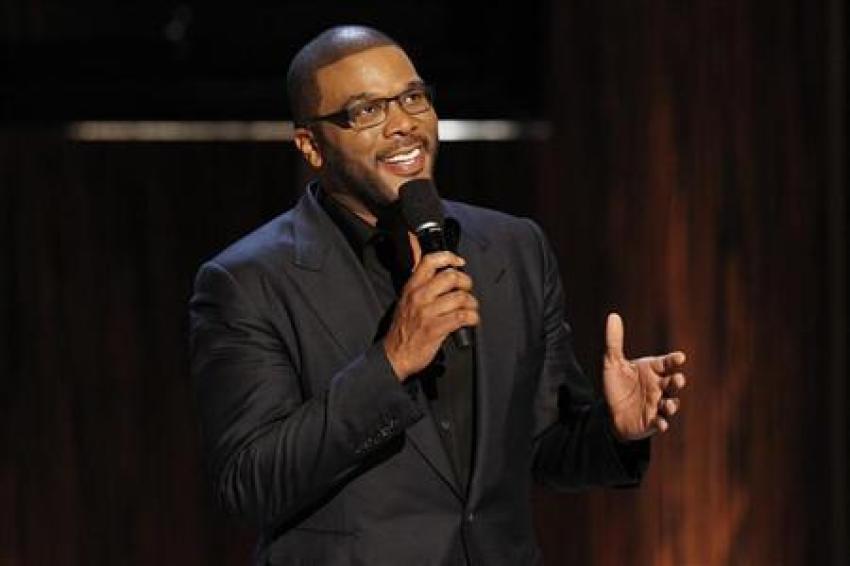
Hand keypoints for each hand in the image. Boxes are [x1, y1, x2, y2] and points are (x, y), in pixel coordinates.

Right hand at [383, 252, 479, 380]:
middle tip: (467, 290)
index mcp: (411, 287)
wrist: (394, 355)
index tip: (460, 263)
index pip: (430, 261)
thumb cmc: (404, 328)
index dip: (449, 257)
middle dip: (466, 282)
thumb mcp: (406, 299)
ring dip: (472, 303)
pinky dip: (473, 318)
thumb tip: (435, 266)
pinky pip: (462, 317)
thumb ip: (420, 284)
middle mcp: (419, 296)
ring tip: (471, 308)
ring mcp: (427, 313)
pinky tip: (472, 320)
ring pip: (460, 297)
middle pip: (451, 277)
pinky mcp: (435, 329)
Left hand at [602, 313, 686, 440]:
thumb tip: (613, 316)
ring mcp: (657, 405)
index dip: (674, 360)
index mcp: (652, 370)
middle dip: (677, 381)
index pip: (666, 363)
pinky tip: (661, 423)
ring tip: (669, 405)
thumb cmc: (617, 385)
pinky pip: (660, 422)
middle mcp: (658, 387)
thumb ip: (614, 341)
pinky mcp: (652, 421)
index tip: (680, 358)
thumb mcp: (612, 362)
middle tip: (677, 379)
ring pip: (670, 404)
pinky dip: (662, 423)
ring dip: (672, 405)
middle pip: (672, 383)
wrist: (610, 412)